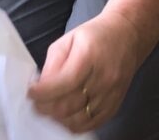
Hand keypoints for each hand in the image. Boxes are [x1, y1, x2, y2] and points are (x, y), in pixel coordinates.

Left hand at [28, 9, 151, 133]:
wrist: (129, 34)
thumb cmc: (95, 35)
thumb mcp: (69, 39)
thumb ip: (53, 64)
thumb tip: (40, 89)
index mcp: (89, 56)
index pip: (61, 84)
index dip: (41, 94)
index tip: (30, 93)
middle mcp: (103, 77)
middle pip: (68, 106)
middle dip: (46, 108)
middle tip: (37, 103)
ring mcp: (111, 93)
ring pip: (77, 120)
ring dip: (58, 118)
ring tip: (52, 108)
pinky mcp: (115, 104)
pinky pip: (90, 124)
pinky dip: (74, 124)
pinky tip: (67, 115)